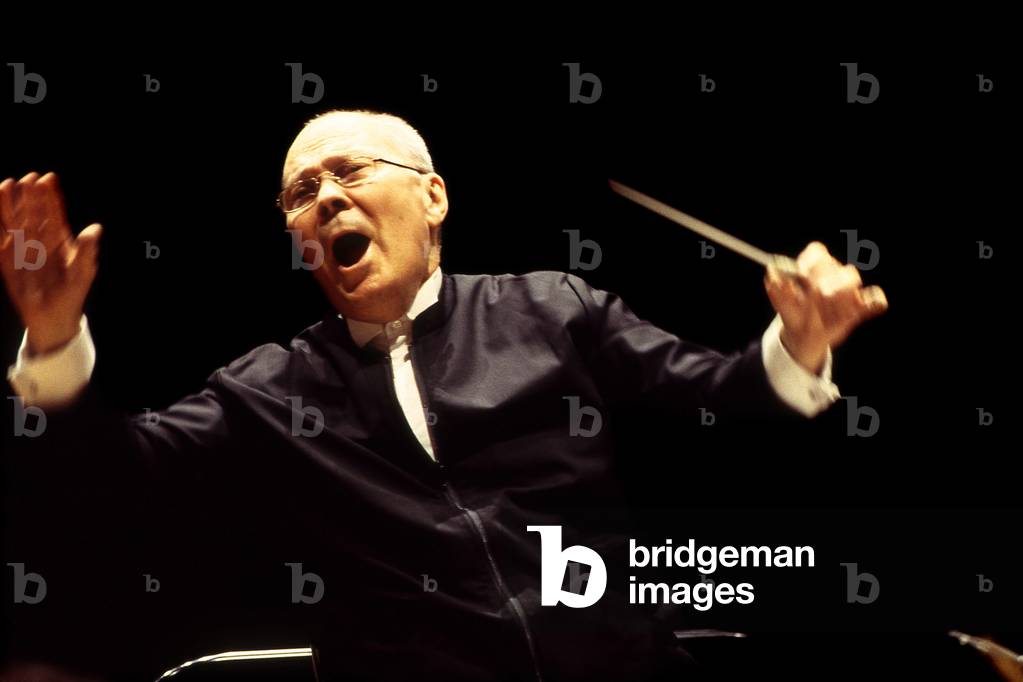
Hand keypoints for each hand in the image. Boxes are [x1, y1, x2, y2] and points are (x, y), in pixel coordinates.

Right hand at [0, 172, 101, 354]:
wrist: (53, 317)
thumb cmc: (72, 293)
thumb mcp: (83, 273)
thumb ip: (86, 251)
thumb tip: (96, 229)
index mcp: (59, 241)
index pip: (54, 214)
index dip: (51, 198)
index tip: (49, 178)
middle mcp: (39, 240)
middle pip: (34, 213)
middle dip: (32, 196)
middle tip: (30, 178)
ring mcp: (22, 248)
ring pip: (15, 222)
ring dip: (11, 205)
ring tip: (8, 184)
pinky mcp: (6, 260)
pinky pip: (0, 238)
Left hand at [764, 241, 887, 373]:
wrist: (804, 335)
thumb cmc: (793, 312)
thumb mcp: (781, 302)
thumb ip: (776, 287)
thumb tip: (772, 271)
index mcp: (812, 268)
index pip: (817, 253)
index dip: (811, 262)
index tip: (802, 274)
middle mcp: (832, 274)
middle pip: (836, 266)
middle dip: (826, 281)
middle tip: (818, 296)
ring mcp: (848, 290)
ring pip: (852, 280)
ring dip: (840, 297)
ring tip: (828, 314)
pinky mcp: (861, 306)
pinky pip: (875, 298)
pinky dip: (870, 303)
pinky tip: (854, 314)